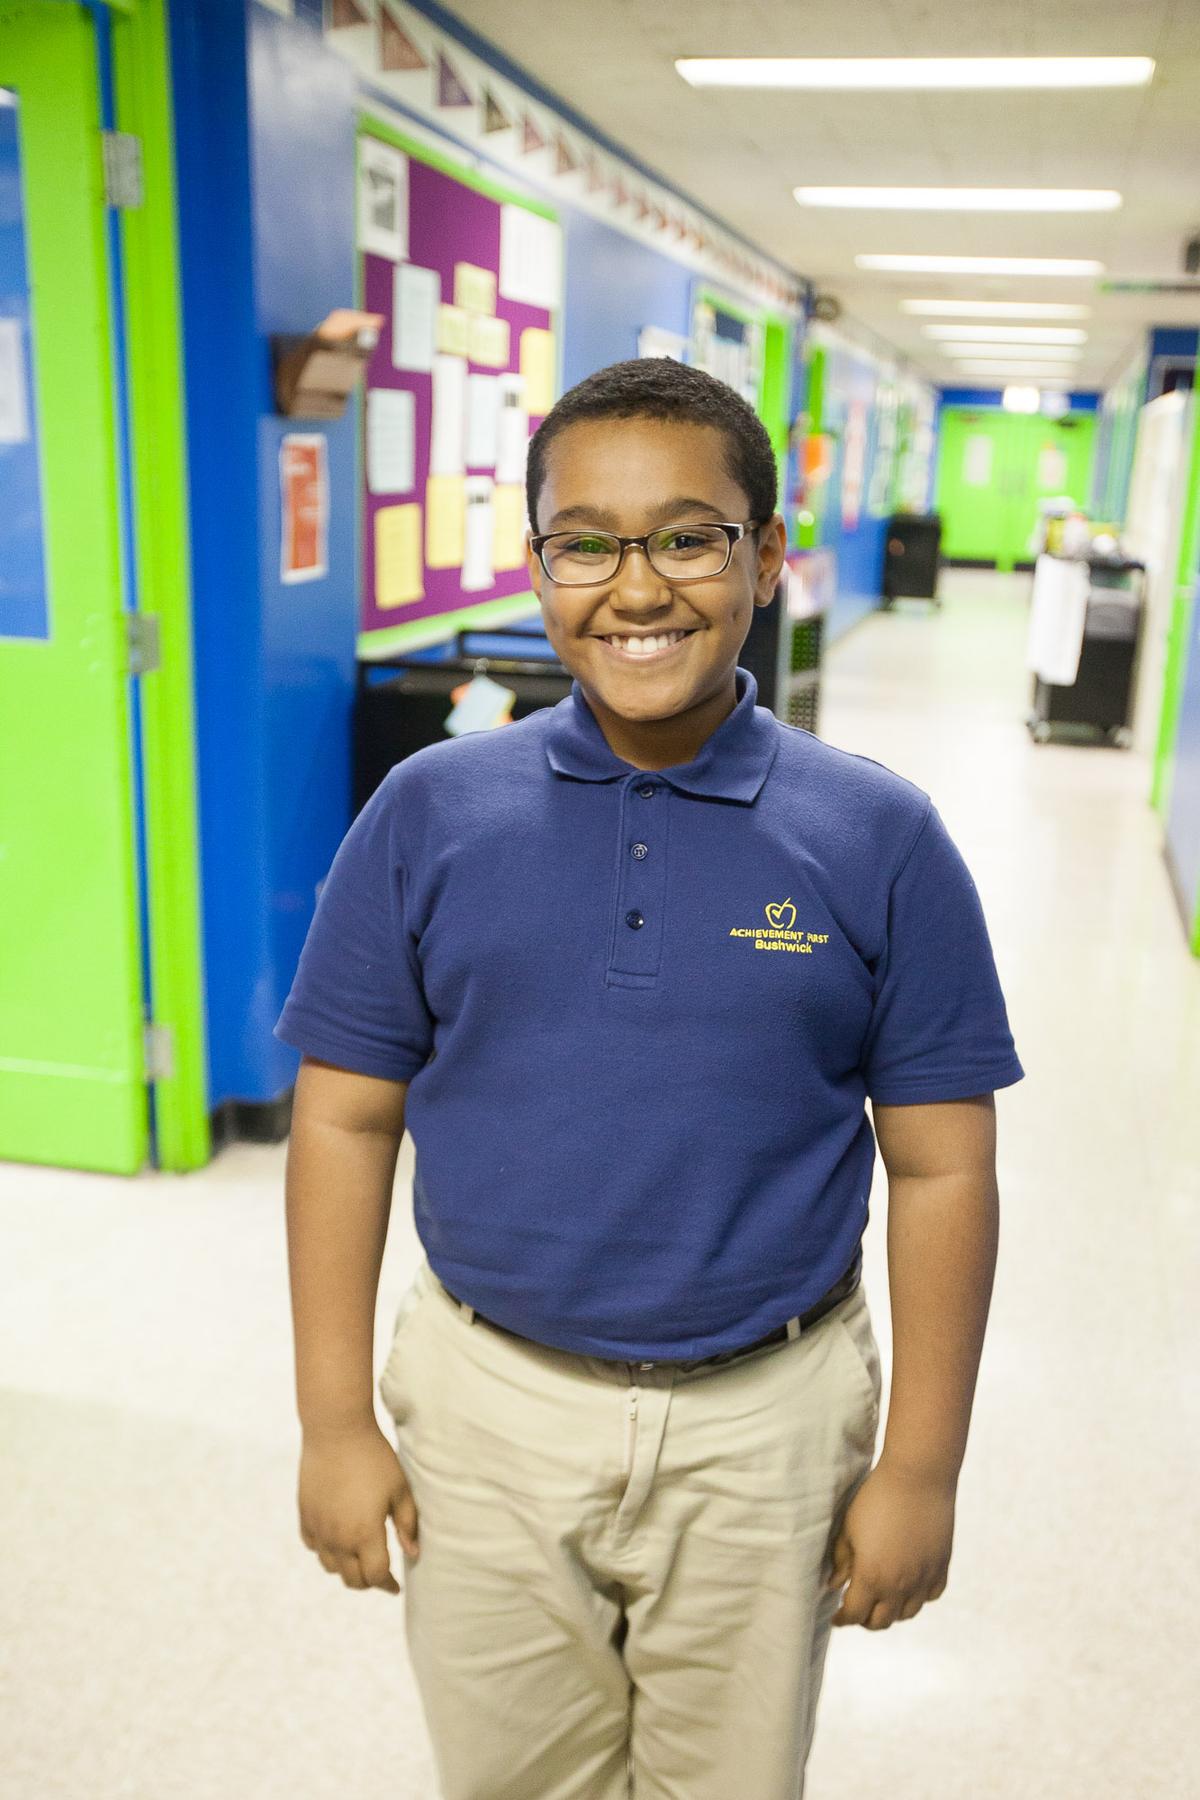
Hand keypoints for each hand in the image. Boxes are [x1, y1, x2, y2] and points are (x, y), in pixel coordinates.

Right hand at [298, 1419, 418, 1593]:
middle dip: (368, 1582)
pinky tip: (336, 1540)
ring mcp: (318, 1528)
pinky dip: (326, 1550)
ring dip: (346, 1569)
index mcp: (365, 1534)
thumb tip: (412, 1554)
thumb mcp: (400, 1489)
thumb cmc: (374, 1458)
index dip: (388, 1585)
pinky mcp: (305, 1515)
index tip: (396, 1586)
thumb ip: (407, 1525)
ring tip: (359, 1558)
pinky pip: (313, 1546)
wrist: (336, 1432)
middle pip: (352, 1579)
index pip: (377, 1575)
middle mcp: (338, 1538)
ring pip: (330, 1567)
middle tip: (379, 1575)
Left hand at [827, 1460, 954, 1629]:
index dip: (842, 1618)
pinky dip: (918, 1598)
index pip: (855, 1614)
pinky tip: (908, 1587)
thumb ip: (841, 1561)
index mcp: (872, 1577)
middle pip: (881, 1621)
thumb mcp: (849, 1528)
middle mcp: (900, 1585)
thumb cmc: (876, 1498)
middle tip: (856, 1609)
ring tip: (880, 1599)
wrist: (918, 1477)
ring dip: (891, 1611)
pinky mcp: (941, 1566)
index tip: (835, 1616)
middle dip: (864, 1619)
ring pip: (907, 1613)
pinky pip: (930, 1596)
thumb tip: (833, 1585)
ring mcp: (924, 1578)